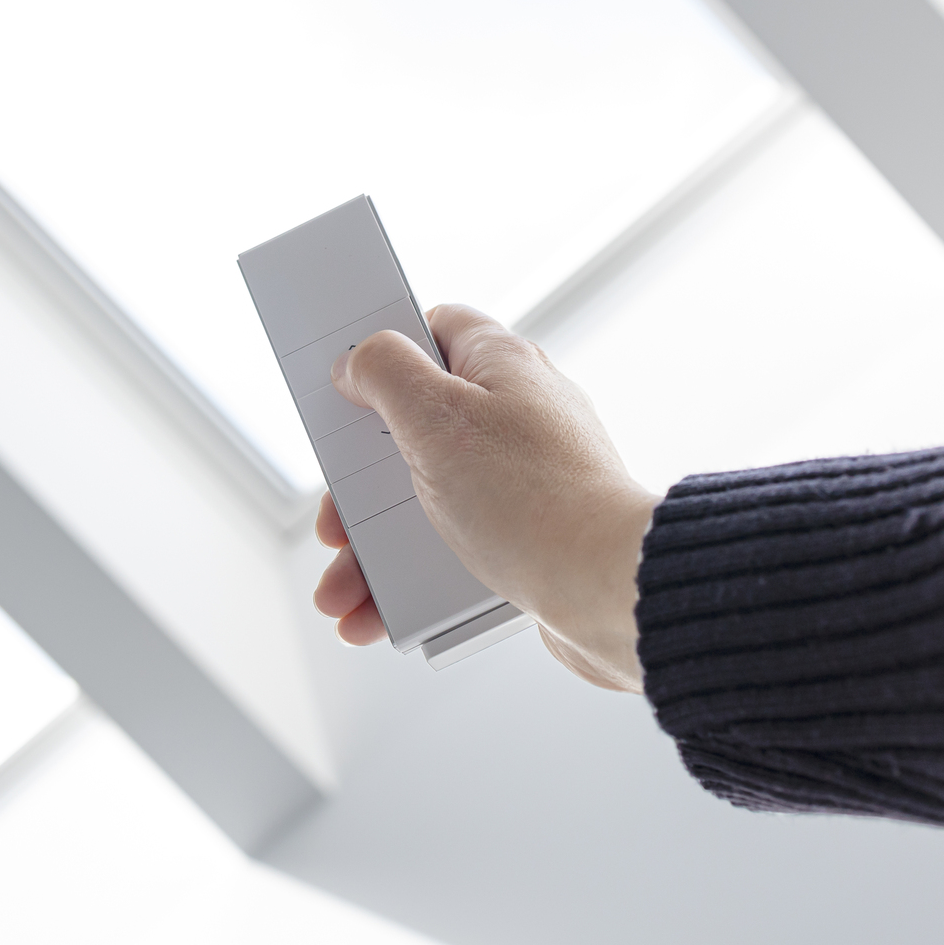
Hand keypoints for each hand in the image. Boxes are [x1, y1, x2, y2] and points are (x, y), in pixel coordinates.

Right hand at [310, 304, 655, 691]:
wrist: (609, 591)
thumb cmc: (532, 498)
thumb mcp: (434, 416)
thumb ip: (385, 372)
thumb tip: (360, 359)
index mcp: (502, 365)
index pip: (434, 329)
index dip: (382, 352)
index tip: (341, 386)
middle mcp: (518, 415)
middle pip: (414, 431)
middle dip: (362, 488)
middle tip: (334, 521)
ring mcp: (527, 477)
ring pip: (429, 500)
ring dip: (375, 551)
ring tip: (341, 595)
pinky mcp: (531, 536)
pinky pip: (456, 548)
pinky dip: (413, 579)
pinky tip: (379, 615)